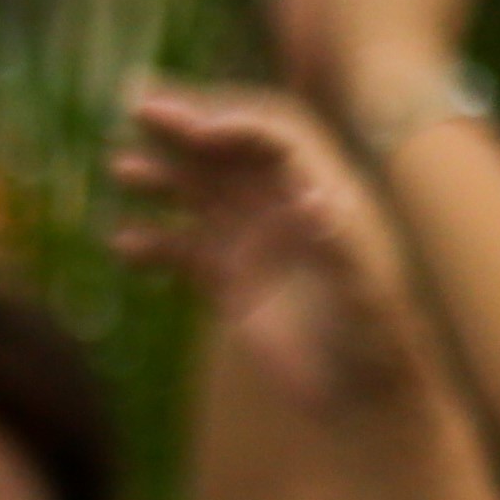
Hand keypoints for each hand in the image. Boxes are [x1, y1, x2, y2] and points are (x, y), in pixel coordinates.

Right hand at [114, 86, 426, 420]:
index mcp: (326, 193)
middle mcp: (286, 207)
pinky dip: (154, 243)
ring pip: (201, 193)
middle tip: (134, 104)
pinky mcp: (232, 283)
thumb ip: (345, 248)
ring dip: (162, 175)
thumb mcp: (370, 296)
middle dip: (185, 124)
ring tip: (119, 167)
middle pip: (230, 149)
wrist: (363, 396)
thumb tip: (314, 199)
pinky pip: (185, 250)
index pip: (275, 136)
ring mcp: (257, 243)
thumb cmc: (380, 345)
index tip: (189, 128)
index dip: (233, 122)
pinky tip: (122, 244)